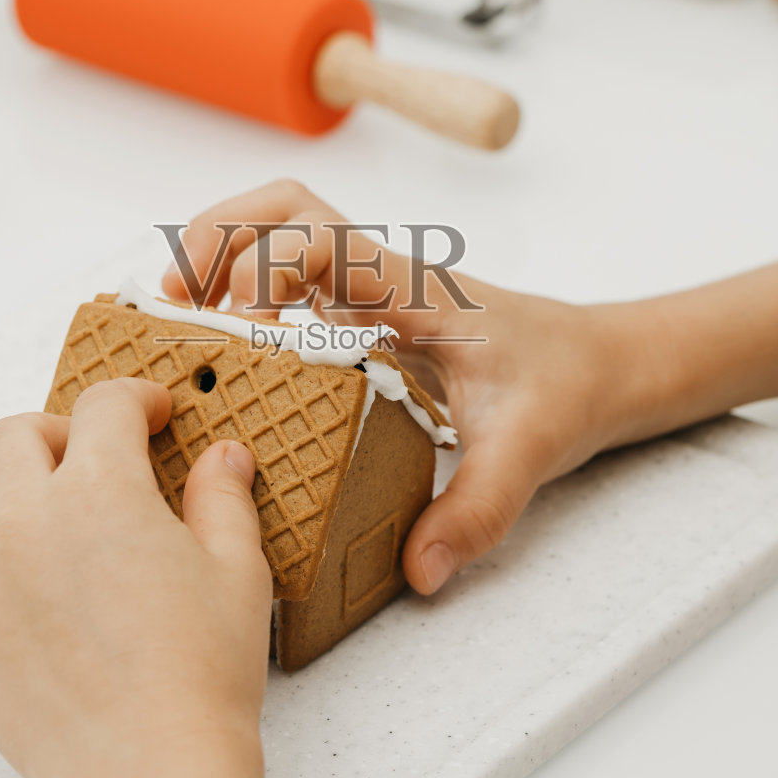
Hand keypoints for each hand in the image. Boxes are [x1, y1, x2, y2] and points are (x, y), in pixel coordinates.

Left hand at [0, 378, 284, 777]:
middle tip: (92, 464)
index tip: (151, 413)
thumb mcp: (236, 571)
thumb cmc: (202, 675)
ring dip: (44, 539)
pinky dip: (24, 608)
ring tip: (103, 601)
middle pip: (8, 439)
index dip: (133, 400)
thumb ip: (222, 498)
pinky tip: (74, 652)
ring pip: (2, 532)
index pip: (103, 407)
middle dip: (49, 435)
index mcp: (98, 493)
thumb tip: (221, 457)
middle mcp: (25, 527)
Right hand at [161, 180, 664, 594]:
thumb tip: (419, 569)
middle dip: (219, 237)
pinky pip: (290, 274)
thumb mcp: (529, 452)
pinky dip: (243, 285)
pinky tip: (222, 340)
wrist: (601, 364)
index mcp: (416, 290)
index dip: (267, 267)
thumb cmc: (567, 387)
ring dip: (223, 252)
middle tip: (175, 302)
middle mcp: (385, 275)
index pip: (324, 237)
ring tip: (179, 312)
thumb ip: (476, 510)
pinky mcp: (364, 310)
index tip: (241, 327)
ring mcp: (371, 287)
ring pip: (281, 227)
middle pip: (285, 207)